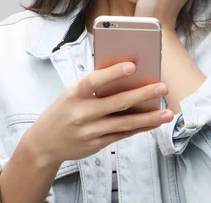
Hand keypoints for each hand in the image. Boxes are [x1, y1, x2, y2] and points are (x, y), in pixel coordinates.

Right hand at [20, 62, 173, 165]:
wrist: (43, 144)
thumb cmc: (62, 111)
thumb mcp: (70, 95)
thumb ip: (93, 88)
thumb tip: (125, 76)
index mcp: (74, 95)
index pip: (94, 81)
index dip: (113, 73)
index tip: (132, 66)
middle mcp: (82, 114)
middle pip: (117, 103)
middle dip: (142, 95)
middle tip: (162, 87)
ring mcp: (90, 131)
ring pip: (125, 123)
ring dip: (149, 117)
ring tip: (167, 112)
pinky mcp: (97, 144)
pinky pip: (123, 135)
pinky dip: (140, 128)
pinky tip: (154, 122)